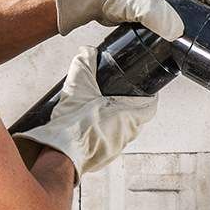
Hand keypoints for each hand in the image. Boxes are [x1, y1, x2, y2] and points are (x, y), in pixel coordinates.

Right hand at [14, 48, 162, 175]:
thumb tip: (87, 52)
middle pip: (137, 118)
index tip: (143, 87)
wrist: (59, 153)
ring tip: (100, 108)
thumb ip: (84, 63)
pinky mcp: (102, 158)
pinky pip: (108, 142)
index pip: (150, 106)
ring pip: (122, 130)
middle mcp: (126, 135)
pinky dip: (103, 132)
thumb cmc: (73, 124)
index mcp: (129, 117)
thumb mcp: (78, 86)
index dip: (148, 95)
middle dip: (128, 105)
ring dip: (115, 120)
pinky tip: (89, 125)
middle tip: (116, 94)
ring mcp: (115, 149)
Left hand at [54, 0, 209, 38]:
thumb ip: (158, 16)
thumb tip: (177, 33)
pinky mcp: (142, 8)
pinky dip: (175, 24)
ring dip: (191, 15)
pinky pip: (166, 14)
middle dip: (207, 6)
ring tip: (201, 32)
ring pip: (179, 5)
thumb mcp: (139, 4)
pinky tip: (175, 36)